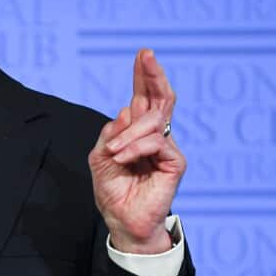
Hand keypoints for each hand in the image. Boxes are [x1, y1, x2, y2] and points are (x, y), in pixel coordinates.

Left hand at [88, 49, 185, 253]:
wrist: (122, 221)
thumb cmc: (113, 191)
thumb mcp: (100, 158)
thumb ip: (110, 134)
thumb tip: (126, 111)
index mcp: (137, 132)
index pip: (144, 98)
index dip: (144, 77)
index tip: (143, 54)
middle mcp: (155, 136)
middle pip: (160, 98)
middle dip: (152, 75)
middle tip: (147, 54)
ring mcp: (167, 148)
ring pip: (152, 121)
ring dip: (127, 135)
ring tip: (114, 154)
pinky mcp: (175, 162)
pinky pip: (155, 142)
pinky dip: (135, 148)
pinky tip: (123, 159)